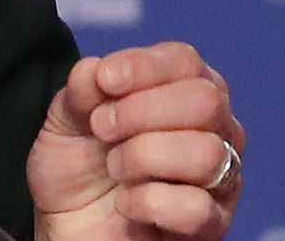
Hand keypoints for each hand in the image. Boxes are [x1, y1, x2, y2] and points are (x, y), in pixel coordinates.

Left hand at [28, 41, 243, 240]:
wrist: (66, 226)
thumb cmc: (77, 166)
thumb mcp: (65, 120)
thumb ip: (81, 91)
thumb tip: (96, 70)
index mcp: (182, 91)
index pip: (185, 61)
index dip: (143, 66)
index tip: (105, 81)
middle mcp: (214, 130)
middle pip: (205, 100)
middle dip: (140, 111)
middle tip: (103, 130)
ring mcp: (219, 178)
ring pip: (205, 153)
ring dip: (143, 156)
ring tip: (115, 168)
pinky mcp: (211, 224)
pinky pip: (197, 207)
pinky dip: (149, 202)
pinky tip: (126, 203)